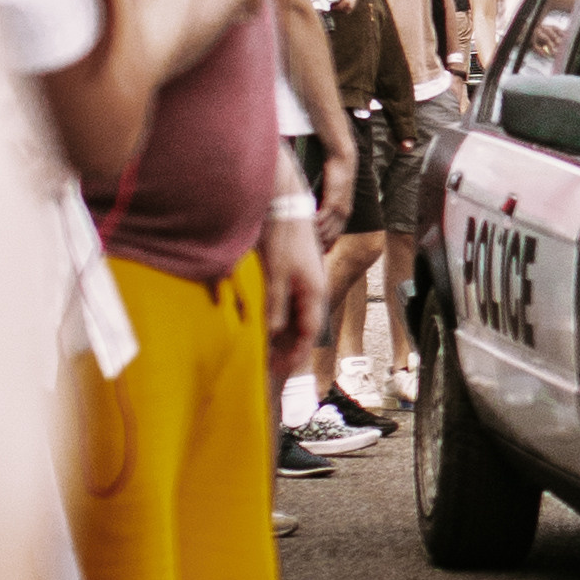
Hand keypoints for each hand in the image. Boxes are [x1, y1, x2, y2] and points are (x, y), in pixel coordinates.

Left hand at [261, 205, 325, 381]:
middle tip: (270, 367)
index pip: (308, 334)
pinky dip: (279, 320)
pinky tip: (265, 326)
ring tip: (265, 351)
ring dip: (282, 336)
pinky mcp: (294, 277)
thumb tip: (274, 334)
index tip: (282, 372)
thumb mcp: (276, 277)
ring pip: (296, 318)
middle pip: (303, 329)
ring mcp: (304, 284)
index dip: (296, 356)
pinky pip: (289, 306)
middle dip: (289, 350)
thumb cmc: (283, 240)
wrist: (284, 207)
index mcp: (314, 294)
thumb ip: (275, 307)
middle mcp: (313, 292)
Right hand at [312, 130, 357, 246]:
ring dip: (313, 236)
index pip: (335, 235)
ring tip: (299, 242)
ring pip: (325, 230)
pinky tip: (304, 228)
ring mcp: (339, 209)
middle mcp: (344, 213)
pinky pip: (322, 219)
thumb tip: (314, 212)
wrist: (344, 161)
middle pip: (330, 236)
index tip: (317, 253)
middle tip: (305, 252)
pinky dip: (313, 225)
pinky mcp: (333, 201)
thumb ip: (325, 203)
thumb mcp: (333, 193)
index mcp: (345, 213)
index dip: (326, 245)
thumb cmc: (336, 175)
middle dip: (319, 245)